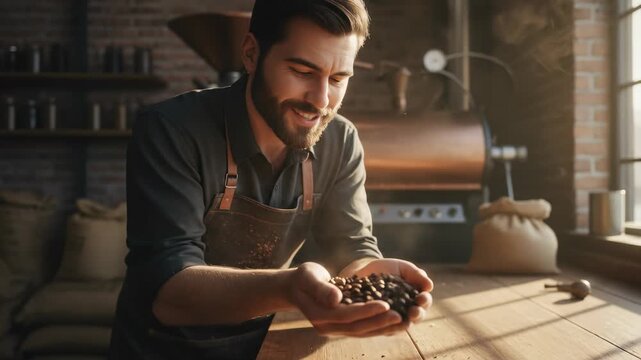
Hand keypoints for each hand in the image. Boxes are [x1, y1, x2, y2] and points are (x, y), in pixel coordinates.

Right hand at [287, 262, 402, 336]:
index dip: (366, 311)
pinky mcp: (343, 327)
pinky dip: (379, 326)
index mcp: (319, 315)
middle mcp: (327, 327)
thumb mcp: (308, 277)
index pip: (346, 315)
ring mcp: (335, 329)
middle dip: (380, 322)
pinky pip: (363, 329)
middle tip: (401, 315)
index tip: (386, 303)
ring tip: (404, 320)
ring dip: (383, 327)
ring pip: (362, 332)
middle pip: (357, 327)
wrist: (297, 288)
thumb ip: (321, 288)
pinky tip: (395, 320)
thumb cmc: (304, 278)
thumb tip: (336, 298)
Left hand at [341, 258, 433, 334]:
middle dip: (417, 314)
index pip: (424, 301)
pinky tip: (383, 321)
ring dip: (403, 323)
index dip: (425, 300)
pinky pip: (384, 327)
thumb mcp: (402, 268)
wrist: (364, 271)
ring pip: (402, 325)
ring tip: (402, 319)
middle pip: (417, 316)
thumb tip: (429, 285)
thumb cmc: (388, 269)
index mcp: (416, 297)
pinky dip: (385, 325)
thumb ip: (416, 274)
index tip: (422, 297)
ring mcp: (393, 318)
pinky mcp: (379, 323)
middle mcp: (408, 311)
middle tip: (414, 311)